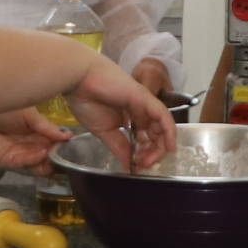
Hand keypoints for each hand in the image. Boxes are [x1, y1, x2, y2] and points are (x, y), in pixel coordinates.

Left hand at [0, 106, 68, 170]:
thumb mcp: (29, 114)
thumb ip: (46, 126)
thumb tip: (67, 135)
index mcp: (36, 132)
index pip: (54, 142)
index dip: (63, 144)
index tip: (73, 144)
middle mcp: (30, 145)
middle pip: (49, 155)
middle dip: (58, 155)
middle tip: (67, 152)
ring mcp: (20, 155)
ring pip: (40, 164)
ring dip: (49, 160)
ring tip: (56, 153)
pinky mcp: (9, 161)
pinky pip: (26, 162)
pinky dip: (35, 159)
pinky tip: (42, 152)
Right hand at [65, 55, 175, 171]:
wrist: (78, 79)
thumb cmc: (86, 100)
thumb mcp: (104, 132)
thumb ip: (119, 148)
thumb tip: (130, 168)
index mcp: (129, 118)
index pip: (145, 139)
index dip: (144, 154)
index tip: (137, 166)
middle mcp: (140, 111)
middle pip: (156, 135)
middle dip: (153, 153)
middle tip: (145, 165)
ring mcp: (144, 103)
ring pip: (162, 127)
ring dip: (160, 147)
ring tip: (150, 159)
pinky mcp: (145, 98)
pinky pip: (164, 116)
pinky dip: (169, 132)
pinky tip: (168, 146)